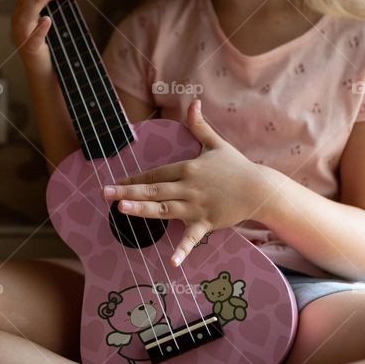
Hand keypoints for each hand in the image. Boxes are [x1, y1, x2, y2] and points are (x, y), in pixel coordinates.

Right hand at [11, 0, 82, 75]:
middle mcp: (19, 23)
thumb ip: (58, 3)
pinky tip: (47, 20)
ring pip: (24, 16)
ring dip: (38, 0)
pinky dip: (39, 29)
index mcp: (23, 14)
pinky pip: (32, 40)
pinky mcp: (30, 51)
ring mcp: (22, 37)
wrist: (46, 74)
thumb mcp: (55, 20)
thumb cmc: (51, 45)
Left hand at [101, 98, 266, 267]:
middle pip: (153, 190)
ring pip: (164, 209)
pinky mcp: (206, 223)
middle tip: (105, 194)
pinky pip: (192, 238)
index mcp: (187, 168)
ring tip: (121, 210)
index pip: (155, 173)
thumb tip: (194, 101)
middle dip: (127, 191)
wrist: (260, 189)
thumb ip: (199, 125)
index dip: (134, 177)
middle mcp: (188, 187)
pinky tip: (171, 262)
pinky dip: (182, 250)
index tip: (115, 181)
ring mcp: (196, 206)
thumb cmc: (236, 166)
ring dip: (142, 210)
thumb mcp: (216, 143)